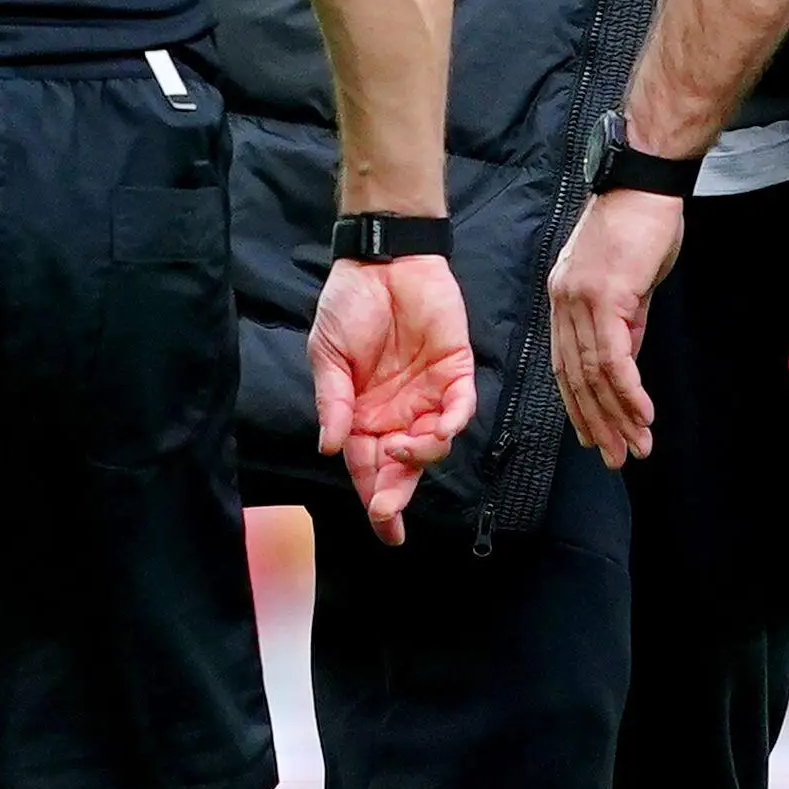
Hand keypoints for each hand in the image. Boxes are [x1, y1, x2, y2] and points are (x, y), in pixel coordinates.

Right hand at [311, 251, 478, 545]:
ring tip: (404, 449)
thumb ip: (332, 403)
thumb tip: (329, 448)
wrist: (383, 259)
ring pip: (432, 444)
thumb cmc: (349, 305)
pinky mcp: (455, 370)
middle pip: (400, 467)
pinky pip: (460, 407)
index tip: (384, 529)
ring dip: (420, 457)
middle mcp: (396, 413)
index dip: (375, 501)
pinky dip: (453, 423)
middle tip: (388, 509)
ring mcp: (427, 394)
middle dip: (396, 494)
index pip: (368, 468)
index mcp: (361, 416)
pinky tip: (440, 429)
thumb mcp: (328, 355)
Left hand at [548, 188, 685, 469]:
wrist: (648, 182)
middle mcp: (564, 301)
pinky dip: (628, 391)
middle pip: (575, 377)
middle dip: (598, 423)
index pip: (566, 364)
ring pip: (594, 374)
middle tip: (616, 457)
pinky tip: (643, 415)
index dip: (580, 405)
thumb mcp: (631, 280)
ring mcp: (581, 299)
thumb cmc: (644, 222)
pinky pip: (614, 358)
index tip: (596, 436)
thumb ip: (625, 320)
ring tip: (636, 447)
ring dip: (618, 416)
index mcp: (564, 296)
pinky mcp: (605, 297)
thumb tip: (627, 360)